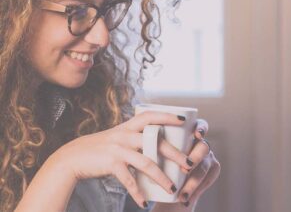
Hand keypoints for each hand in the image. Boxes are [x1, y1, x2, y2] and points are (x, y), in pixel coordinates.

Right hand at [53, 111, 193, 208]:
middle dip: (175, 153)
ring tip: (172, 188)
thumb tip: (158, 144)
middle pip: (156, 141)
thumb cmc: (100, 148)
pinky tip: (144, 202)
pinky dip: (137, 192)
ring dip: (161, 177)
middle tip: (189, 164)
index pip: (151, 116)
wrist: (72, 157)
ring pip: (146, 163)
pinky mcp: (111, 163)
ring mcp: (118, 148)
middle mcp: (125, 134)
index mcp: (128, 126)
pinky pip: (128, 180)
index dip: (167, 116)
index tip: (184, 120)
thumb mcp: (118, 137)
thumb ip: (135, 138)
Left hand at [153, 118, 220, 211]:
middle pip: (204, 147)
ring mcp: (208, 158)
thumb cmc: (158, 160)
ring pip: (204, 168)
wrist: (167, 186)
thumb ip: (152, 139)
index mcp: (191, 135)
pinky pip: (206, 181)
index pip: (200, 126)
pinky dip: (195, 192)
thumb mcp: (155, 149)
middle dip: (196, 157)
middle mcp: (202, 144)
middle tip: (185, 169)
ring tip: (182, 194)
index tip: (196, 134)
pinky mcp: (210, 173)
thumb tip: (138, 127)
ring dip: (193, 182)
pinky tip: (185, 200)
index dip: (201, 128)